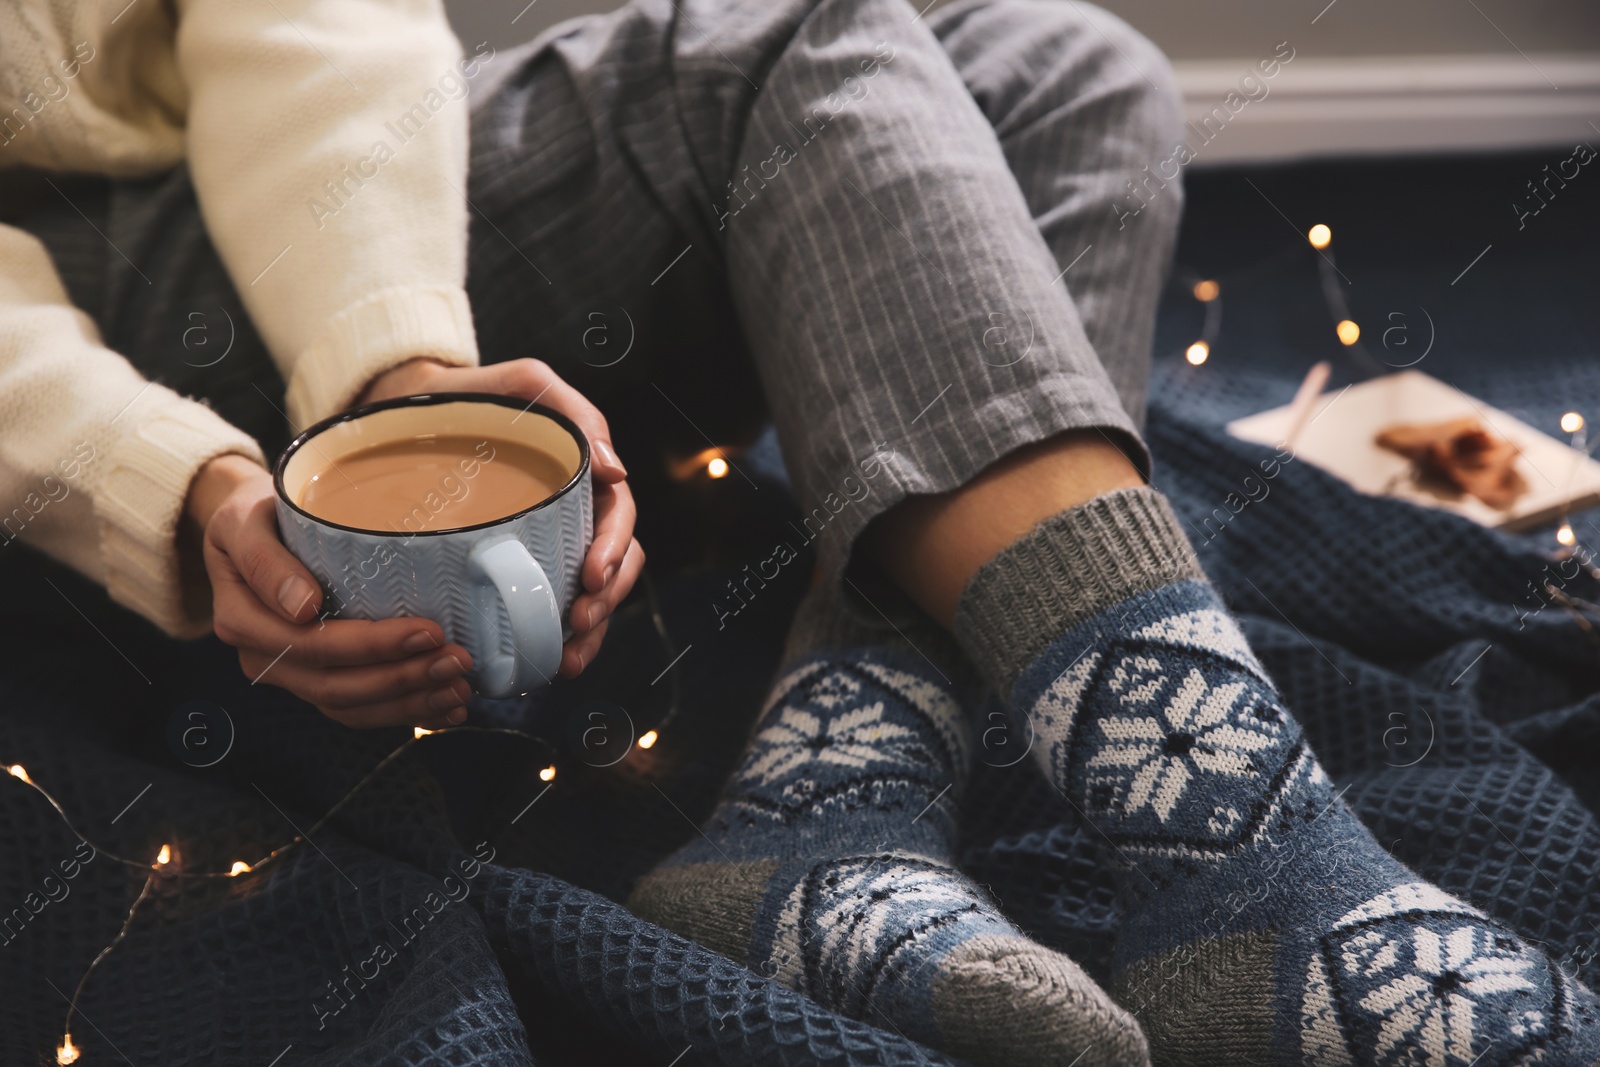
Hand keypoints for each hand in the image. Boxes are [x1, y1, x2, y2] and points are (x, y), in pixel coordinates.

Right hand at [187, 453, 475, 728]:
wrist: (250, 528)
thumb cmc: (255, 515)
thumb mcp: (245, 520)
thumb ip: (264, 560)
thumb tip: (303, 608)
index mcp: (242, 619)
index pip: (312, 644)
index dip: (373, 646)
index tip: (429, 631)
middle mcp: (262, 656)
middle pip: (335, 685)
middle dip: (403, 679)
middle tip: (458, 661)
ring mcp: (290, 675)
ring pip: (349, 707)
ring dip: (409, 703)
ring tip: (460, 690)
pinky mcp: (316, 681)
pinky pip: (358, 711)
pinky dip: (403, 713)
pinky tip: (444, 711)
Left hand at [358, 357, 641, 675]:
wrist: (402, 412)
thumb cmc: (466, 395)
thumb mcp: (523, 386)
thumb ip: (573, 411)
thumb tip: (616, 472)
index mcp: (582, 477)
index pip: (618, 517)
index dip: (615, 551)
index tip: (592, 578)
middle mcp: (571, 514)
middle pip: (612, 566)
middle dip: (604, 603)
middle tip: (577, 626)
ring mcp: (545, 542)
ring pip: (587, 596)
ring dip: (588, 632)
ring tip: (565, 661)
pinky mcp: (512, 566)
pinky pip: (545, 608)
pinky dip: (553, 639)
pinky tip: (542, 662)